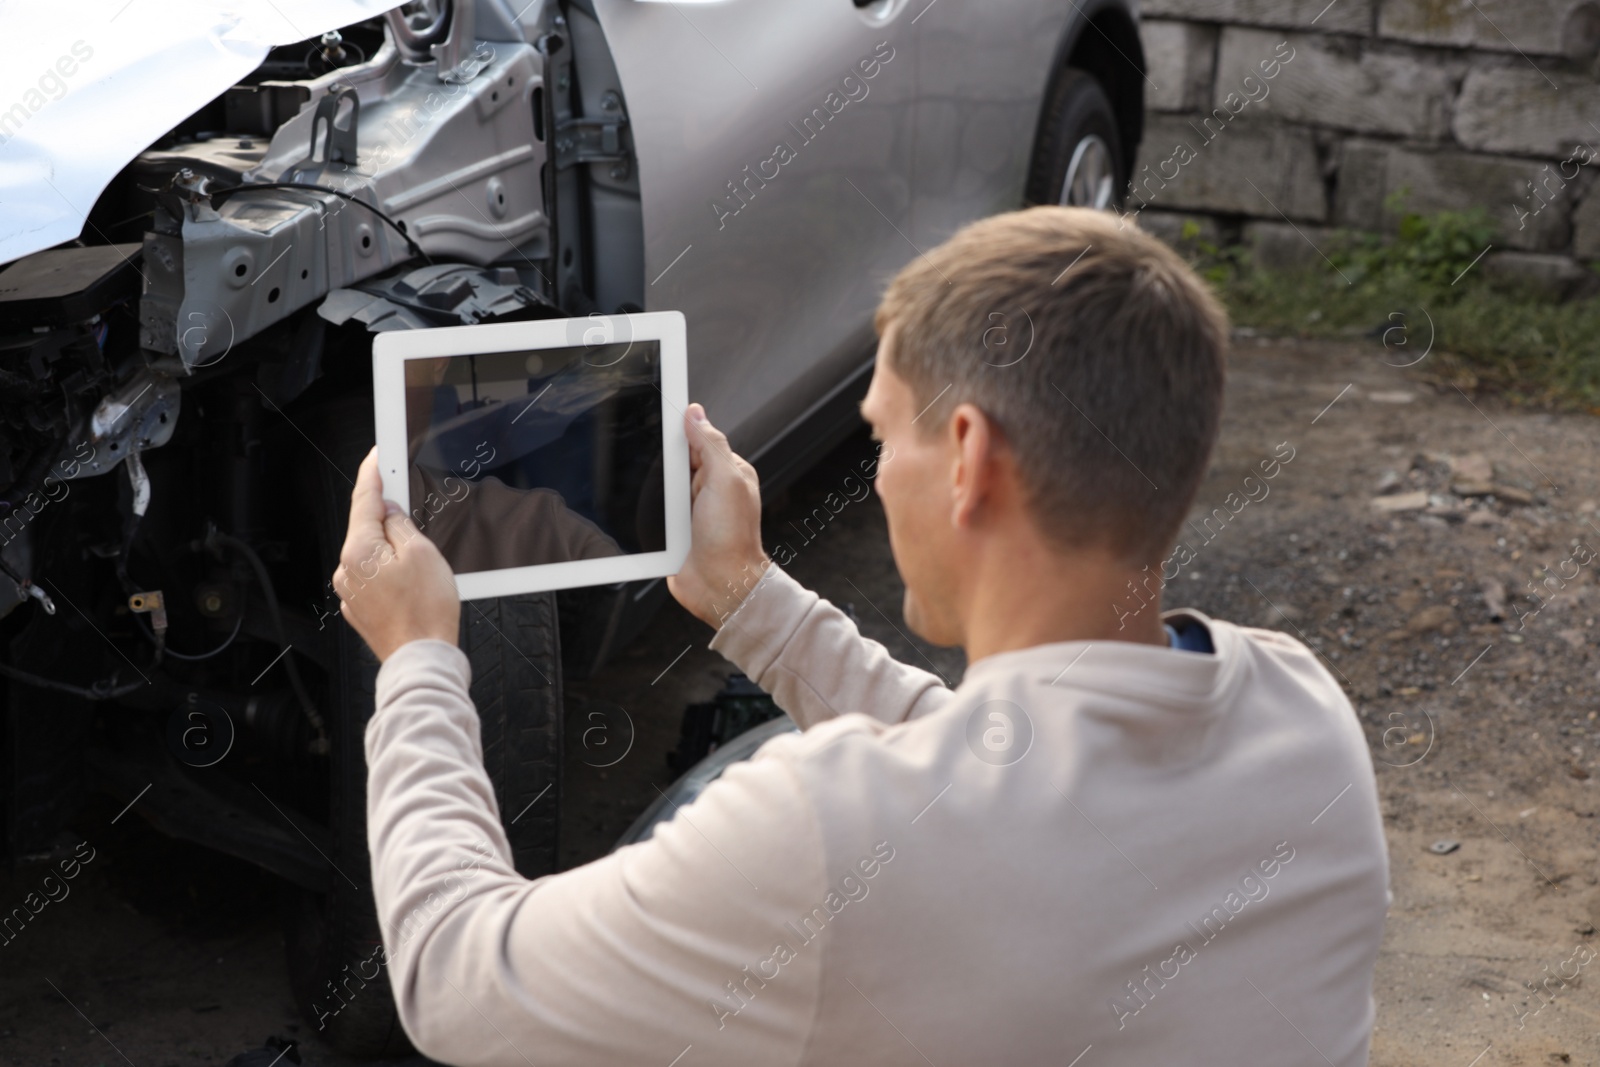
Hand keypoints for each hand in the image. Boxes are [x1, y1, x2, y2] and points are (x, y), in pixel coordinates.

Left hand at [333, 448, 460, 660]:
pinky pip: (374, 578)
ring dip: (393, 550)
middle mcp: (347, 570)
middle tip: (414, 514)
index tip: (377, 456)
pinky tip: (412, 583)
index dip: (373, 474)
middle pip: (367, 528)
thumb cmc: (425, 613)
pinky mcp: (361, 608)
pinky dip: (391, 572)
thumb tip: (393, 513)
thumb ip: (402, 525)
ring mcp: (351, 592)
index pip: (363, 499)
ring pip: (372, 554)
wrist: (422, 658)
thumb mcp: (423, 553)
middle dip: (390, 518)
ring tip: (421, 565)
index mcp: (358, 551)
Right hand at [667, 404, 770, 627]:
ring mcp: (691, 509)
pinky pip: (654, 510)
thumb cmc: (731, 539)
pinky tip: (651, 516)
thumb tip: (695, 413)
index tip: (659, 419)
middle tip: (668, 478)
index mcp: (727, 471)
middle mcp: (710, 488)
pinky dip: (649, 512)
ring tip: (667, 506)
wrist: (720, 587)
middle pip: (674, 461)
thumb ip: (711, 445)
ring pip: (661, 486)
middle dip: (663, 464)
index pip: (698, 438)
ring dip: (655, 492)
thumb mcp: (726, 480)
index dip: (679, 430)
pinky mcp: (675, 529)